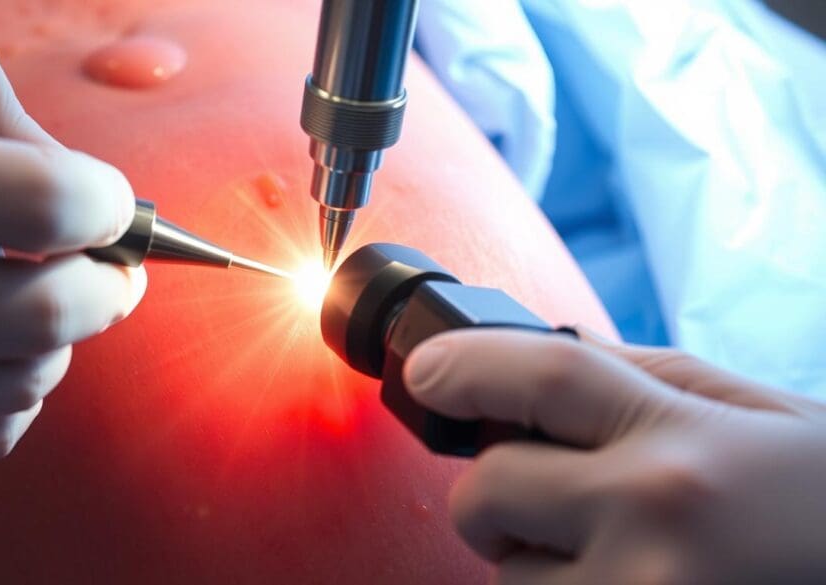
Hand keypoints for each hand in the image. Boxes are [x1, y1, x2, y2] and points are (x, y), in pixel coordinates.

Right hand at [0, 4, 143, 491]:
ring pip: (33, 377)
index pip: (55, 203)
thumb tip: (87, 201)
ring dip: (50, 335)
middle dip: (103, 282)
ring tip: (7, 295)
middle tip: (101, 265)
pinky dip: (7, 391)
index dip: (106, 203)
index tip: (104, 204)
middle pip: (56, 310)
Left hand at [405, 328, 825, 583]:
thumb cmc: (816, 500)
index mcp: (683, 437)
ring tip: (613, 551)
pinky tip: (620, 576)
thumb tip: (538, 351)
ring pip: (504, 573)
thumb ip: (638, 378)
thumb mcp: (751, 414)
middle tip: (542, 490)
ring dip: (530, 556)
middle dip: (492, 488)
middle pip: (488, 488)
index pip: (541, 375)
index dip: (464, 365)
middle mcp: (651, 518)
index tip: (426, 371)